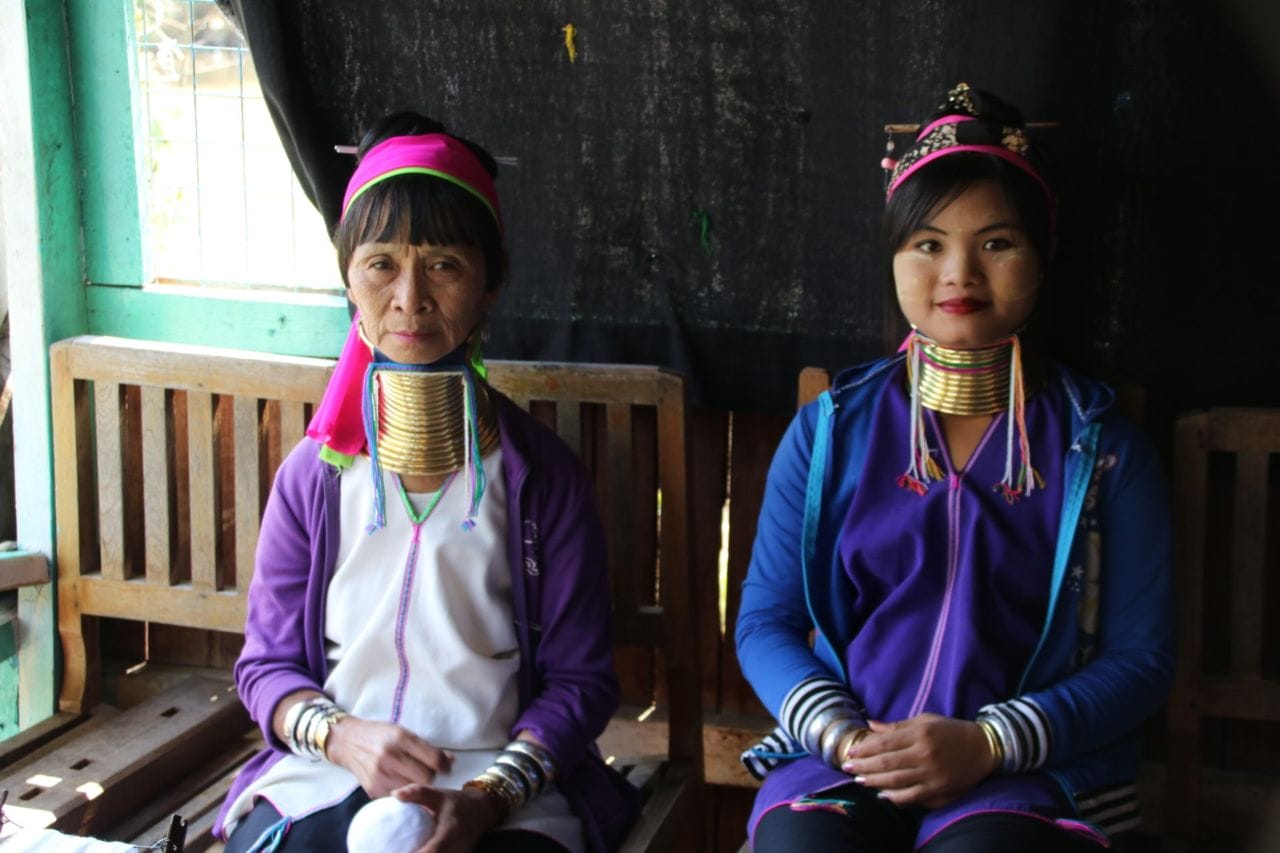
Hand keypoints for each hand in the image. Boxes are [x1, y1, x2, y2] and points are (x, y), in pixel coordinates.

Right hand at [325, 716, 453, 797]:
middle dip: (431, 775)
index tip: (446, 766)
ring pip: (413, 789)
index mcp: (400, 738)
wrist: (347, 742)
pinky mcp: (373, 790)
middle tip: (428, 771)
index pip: (433, 759)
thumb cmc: (379, 735)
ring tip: (414, 777)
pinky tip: (401, 782)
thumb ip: (426, 747)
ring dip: (418, 785)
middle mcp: (390, 757)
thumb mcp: (403, 732)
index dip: (445, 764)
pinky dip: (404, 791)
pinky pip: (398, 796)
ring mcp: (380, 775)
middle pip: (426, 777)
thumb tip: (450, 760)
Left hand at [393, 784, 503, 852]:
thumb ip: (418, 793)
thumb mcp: (439, 794)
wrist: (481, 811)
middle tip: (393, 851)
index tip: (399, 851)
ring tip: (403, 851)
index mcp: (450, 831)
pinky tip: (416, 850)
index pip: (433, 850)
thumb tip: (395, 794)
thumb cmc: (457, 802)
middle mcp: (457, 848)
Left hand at [840, 713, 998, 807]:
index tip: (851, 751)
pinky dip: (895, 797)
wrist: (984, 748)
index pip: (885, 743)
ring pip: (896, 781)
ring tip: (859, 780)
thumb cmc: (951, 731)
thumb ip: (897, 726)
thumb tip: (870, 724)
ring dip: (874, 782)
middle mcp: (924, 754)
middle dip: (864, 766)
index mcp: (920, 733)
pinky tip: (882, 795)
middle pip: (886, 763)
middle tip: (847, 767)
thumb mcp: (925, 721)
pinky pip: (912, 796)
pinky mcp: (939, 789)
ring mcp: (932, 774)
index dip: (865, 749)